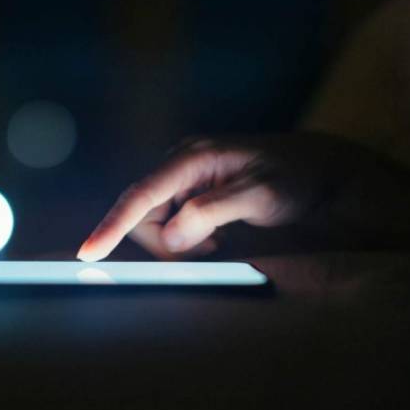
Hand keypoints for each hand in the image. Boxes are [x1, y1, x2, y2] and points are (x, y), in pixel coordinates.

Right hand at [77, 133, 409, 261]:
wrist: (320, 170)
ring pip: (156, 222)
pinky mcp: (192, 193)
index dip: (112, 225)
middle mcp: (181, 165)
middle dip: (166, 241)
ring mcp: (186, 179)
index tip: (88, 252)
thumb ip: (214, 212)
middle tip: (212, 247)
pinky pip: (172, 223)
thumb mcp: (262, 194)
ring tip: (221, 238)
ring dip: (180, 242)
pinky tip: (217, 234)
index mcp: (193, 158)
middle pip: (143, 214)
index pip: (142, 195)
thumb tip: (170, 236)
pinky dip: (188, 239)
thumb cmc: (296, 175)